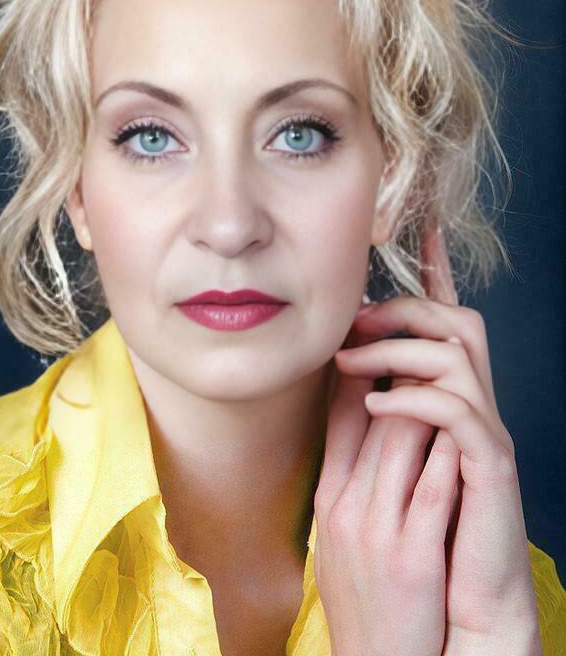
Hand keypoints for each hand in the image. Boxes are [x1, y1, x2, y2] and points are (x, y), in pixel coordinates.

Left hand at [315, 223, 541, 655]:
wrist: (458, 603)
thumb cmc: (419, 530)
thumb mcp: (383, 458)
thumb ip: (368, 406)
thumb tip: (339, 358)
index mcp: (446, 397)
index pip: (443, 321)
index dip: (435, 271)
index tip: (420, 225)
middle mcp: (472, 404)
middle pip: (457, 321)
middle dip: (405, 308)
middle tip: (354, 317)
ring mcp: (484, 431)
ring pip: (458, 353)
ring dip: (398, 348)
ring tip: (351, 360)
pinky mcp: (491, 464)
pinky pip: (459, 410)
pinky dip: (414, 398)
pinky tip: (379, 403)